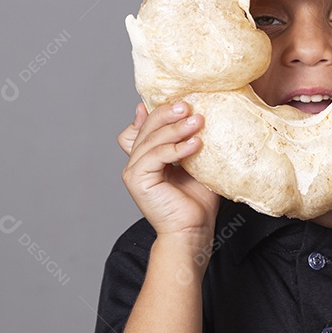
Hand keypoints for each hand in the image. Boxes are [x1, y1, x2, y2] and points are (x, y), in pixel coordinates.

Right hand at [119, 101, 219, 245]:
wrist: (193, 232)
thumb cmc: (198, 202)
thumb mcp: (197, 163)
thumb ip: (189, 141)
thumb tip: (193, 116)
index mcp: (147, 156)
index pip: (145, 124)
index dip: (157, 111)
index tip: (180, 101)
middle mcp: (136, 161)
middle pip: (147, 127)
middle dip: (168, 113)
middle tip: (189, 106)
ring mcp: (134, 170)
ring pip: (152, 139)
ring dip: (176, 128)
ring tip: (198, 121)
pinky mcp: (137, 180)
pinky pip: (155, 155)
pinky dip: (175, 148)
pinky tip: (195, 144)